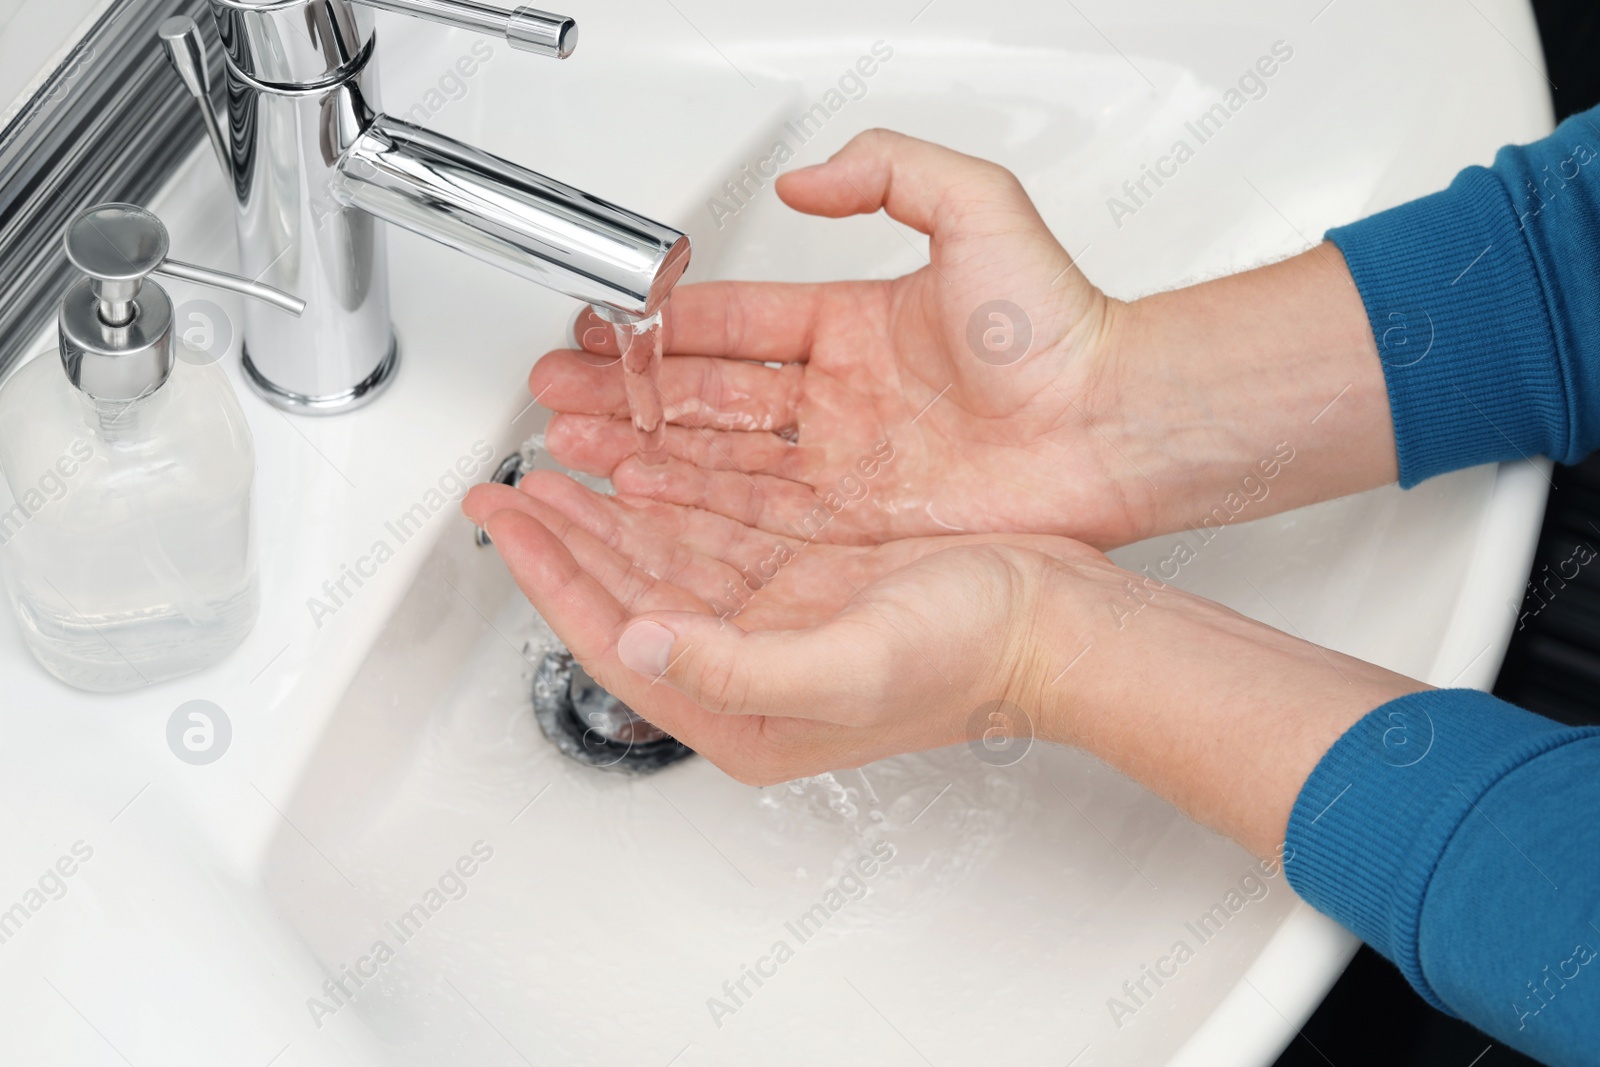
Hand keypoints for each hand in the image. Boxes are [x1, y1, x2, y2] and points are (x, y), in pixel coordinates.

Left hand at [463, 472, 1100, 779]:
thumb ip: (728, 664)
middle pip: (628, 593)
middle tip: (512, 487)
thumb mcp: (845, 668)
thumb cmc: (973, 655)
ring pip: (665, 557)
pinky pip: (715, 532)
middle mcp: (748, 667)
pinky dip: (673, 499)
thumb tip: (636, 636)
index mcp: (742, 709)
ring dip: (611, 512)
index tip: (506, 521)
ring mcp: (776, 620)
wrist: (1053, 621)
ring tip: (561, 469)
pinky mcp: (807, 578)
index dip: (552, 575)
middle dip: (567, 538)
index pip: (613, 637)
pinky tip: (644, 470)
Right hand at [533, 128, 1140, 545]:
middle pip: (711, 395)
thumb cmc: (1061, 328)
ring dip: (645, 448)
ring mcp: (847, 461)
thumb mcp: (978, 204)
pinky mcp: (859, 519)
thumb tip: (804, 184)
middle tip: (565, 389)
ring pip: (720, 455)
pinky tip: (642, 490)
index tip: (614, 323)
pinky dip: (695, 501)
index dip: (669, 325)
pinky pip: (758, 509)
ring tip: (577, 441)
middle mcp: (842, 397)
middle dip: (632, 393)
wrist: (1113, 424)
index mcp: (855, 325)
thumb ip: (889, 169)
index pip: (737, 321)